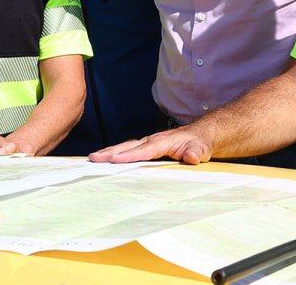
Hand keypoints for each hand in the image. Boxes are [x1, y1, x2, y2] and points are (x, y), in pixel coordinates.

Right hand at [88, 126, 212, 164]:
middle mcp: (152, 141)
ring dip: (109, 152)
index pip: (144, 150)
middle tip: (93, 158)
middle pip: (128, 146)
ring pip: (126, 147)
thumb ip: (196, 152)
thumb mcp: (202, 148)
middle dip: (110, 152)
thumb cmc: (200, 143)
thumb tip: (191, 157)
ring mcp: (149, 143)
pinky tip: (106, 160)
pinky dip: (116, 154)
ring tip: (93, 158)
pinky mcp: (148, 148)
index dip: (130, 155)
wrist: (202, 135)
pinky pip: (129, 150)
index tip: (114, 160)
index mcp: (163, 142)